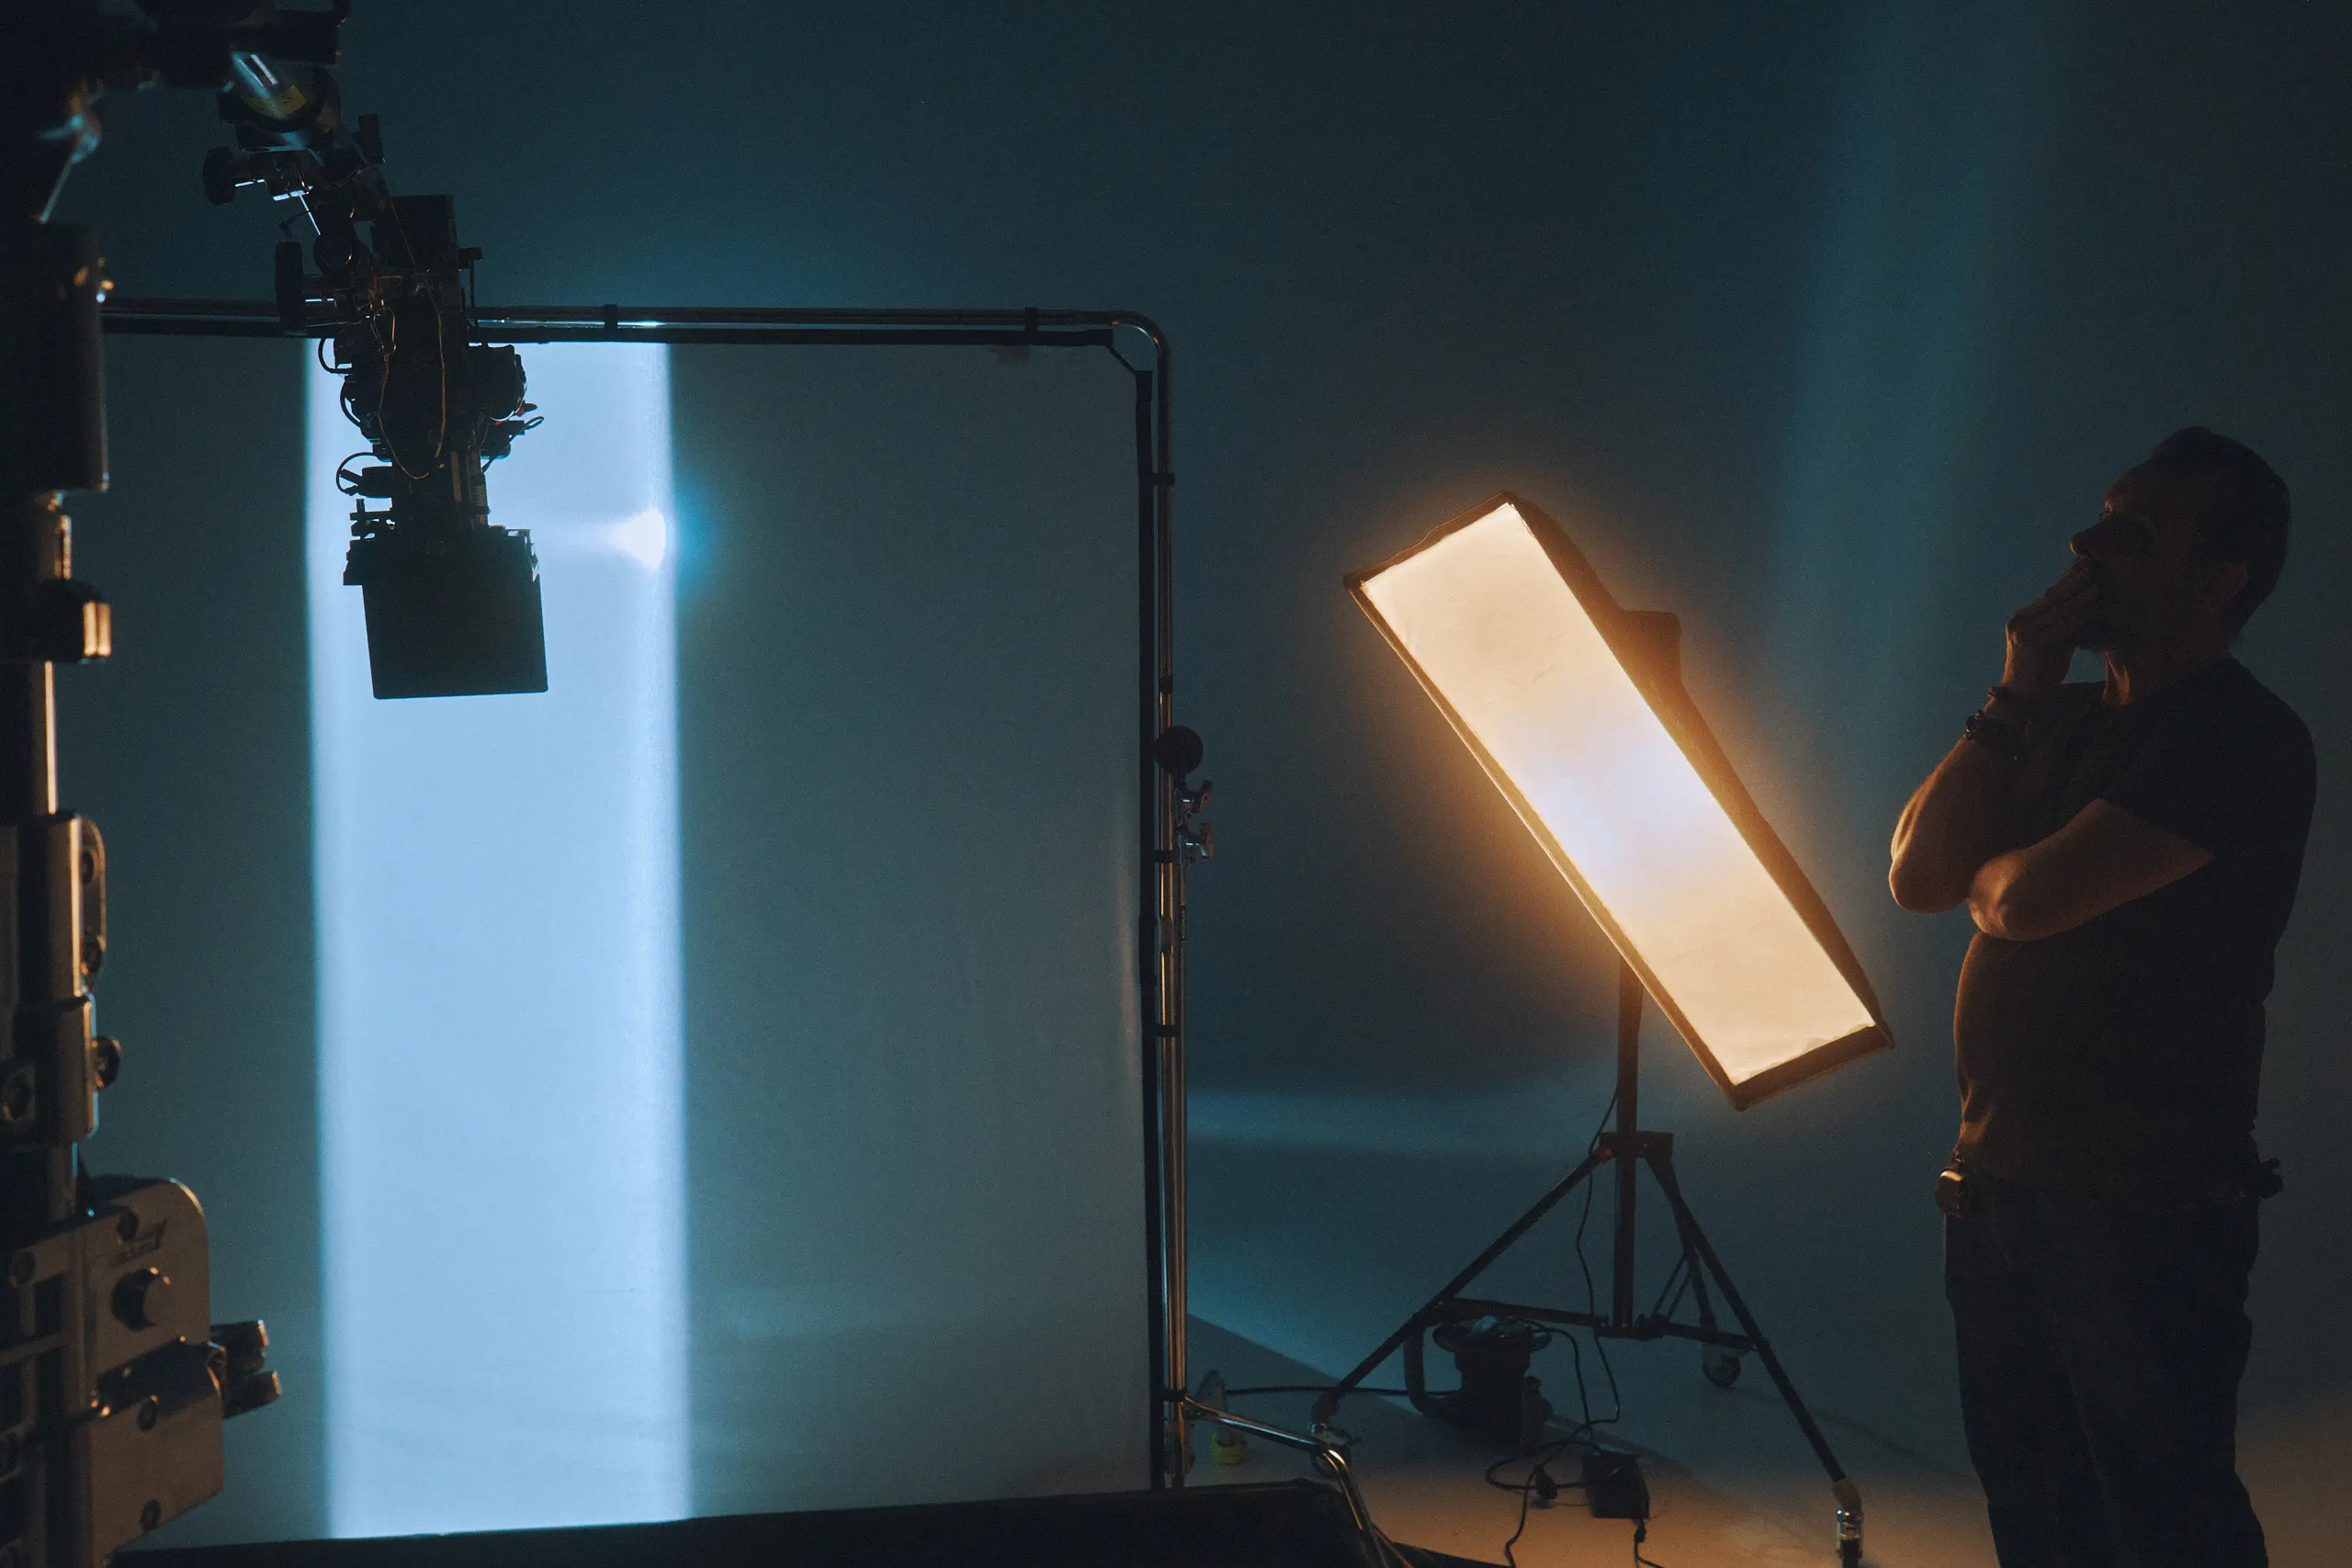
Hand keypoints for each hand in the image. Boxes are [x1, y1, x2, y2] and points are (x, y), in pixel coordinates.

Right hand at [2003, 558, 2098, 694]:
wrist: (2021, 696)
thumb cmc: (2037, 671)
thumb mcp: (2047, 642)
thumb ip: (2059, 624)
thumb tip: (2083, 605)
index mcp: (2020, 620)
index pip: (2047, 594)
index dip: (2066, 578)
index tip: (2083, 564)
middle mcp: (2019, 623)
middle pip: (2051, 597)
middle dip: (2074, 581)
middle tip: (2093, 567)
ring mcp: (2025, 633)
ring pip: (2058, 609)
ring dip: (2081, 596)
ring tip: (2098, 584)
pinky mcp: (2035, 644)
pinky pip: (2063, 626)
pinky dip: (2082, 616)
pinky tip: (2096, 608)